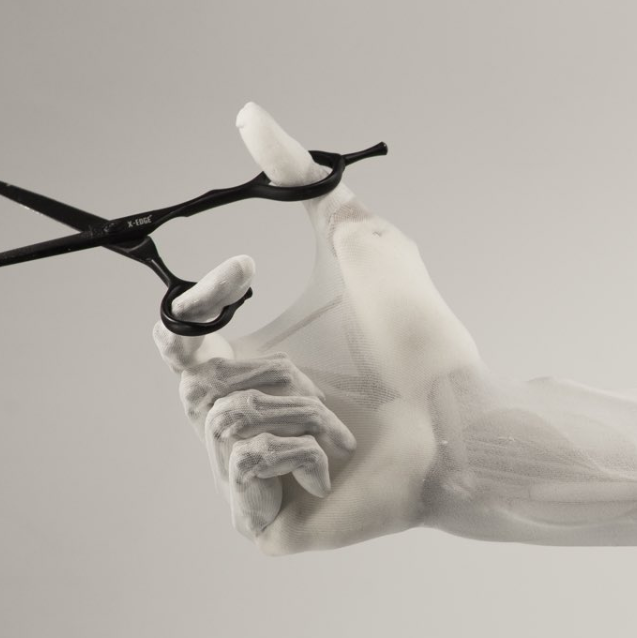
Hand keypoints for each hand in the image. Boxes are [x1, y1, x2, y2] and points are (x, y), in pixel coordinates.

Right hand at [155, 104, 485, 553]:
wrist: (462, 415)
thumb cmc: (418, 336)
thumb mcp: (354, 239)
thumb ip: (299, 179)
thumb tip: (247, 112)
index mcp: (249, 365)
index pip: (175, 333)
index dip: (197, 298)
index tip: (248, 270)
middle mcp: (242, 422)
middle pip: (188, 382)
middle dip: (257, 364)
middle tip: (308, 369)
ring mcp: (252, 479)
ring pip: (219, 423)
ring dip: (291, 404)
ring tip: (342, 416)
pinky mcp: (270, 525)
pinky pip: (243, 471)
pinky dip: (294, 448)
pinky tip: (336, 454)